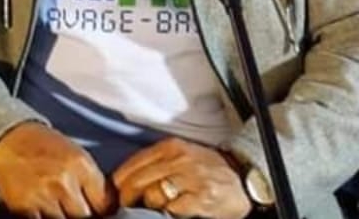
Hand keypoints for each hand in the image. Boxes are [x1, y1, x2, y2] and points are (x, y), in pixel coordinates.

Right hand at [0, 122, 116, 218]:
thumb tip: (106, 204)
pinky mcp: (24, 208)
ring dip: (65, 217)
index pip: (104, 202)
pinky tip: (47, 212)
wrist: (11, 140)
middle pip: (85, 217)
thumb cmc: (46, 145)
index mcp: (80, 164)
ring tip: (62, 208)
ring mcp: (43, 196)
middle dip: (85, 216)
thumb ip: (90, 179)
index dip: (103, 209)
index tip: (99, 209)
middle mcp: (63, 181)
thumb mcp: (76, 154)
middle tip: (79, 209)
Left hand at [112, 137, 250, 218]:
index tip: (115, 194)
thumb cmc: (207, 167)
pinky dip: (167, 213)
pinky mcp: (201, 198)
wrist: (242, 177)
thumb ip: (157, 162)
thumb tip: (126, 177)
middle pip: (137, 181)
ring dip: (146, 207)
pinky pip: (172, 208)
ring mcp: (190, 178)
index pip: (133, 164)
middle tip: (125, 208)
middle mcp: (178, 159)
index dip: (119, 183)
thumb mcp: (181, 154)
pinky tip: (168, 213)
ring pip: (152, 195)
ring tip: (148, 211)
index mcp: (170, 147)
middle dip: (127, 198)